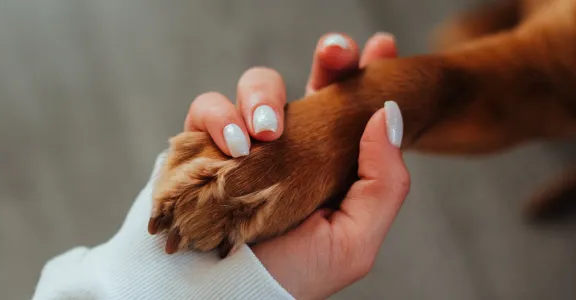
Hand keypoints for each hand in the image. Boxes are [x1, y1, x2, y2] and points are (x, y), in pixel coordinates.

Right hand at [182, 32, 408, 298]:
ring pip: (256, 84)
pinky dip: (217, 118)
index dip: (365, 72)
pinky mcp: (204, 144)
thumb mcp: (354, 240)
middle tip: (336, 52)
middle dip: (328, 58)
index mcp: (328, 159)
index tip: (382, 47)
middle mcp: (289, 143)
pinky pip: (207, 108)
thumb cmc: (291, 274)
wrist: (227, 298)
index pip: (351, 106)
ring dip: (262, 95)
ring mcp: (246, 140)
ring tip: (264, 132)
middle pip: (311, 80)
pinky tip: (233, 145)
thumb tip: (387, 114)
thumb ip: (383, 183)